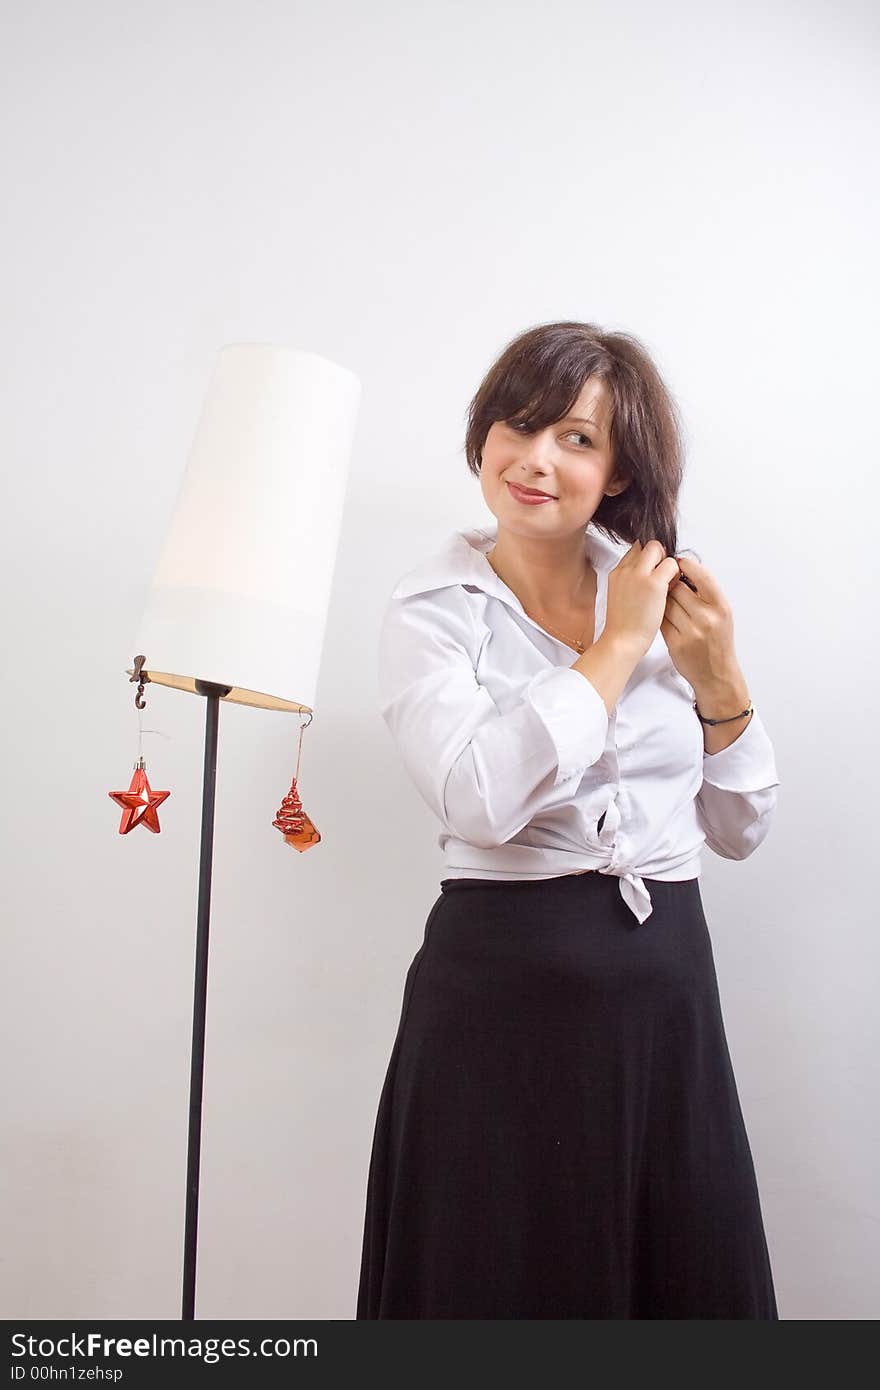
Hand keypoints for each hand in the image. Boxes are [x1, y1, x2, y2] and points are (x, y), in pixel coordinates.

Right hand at [604, 539, 681, 657]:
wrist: (621, 640)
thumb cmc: (623, 625)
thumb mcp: (620, 596)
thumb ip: (630, 581)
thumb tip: (648, 574)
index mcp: (617, 573)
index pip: (635, 550)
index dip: (648, 558)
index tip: (654, 571)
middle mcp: (626, 569)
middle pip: (648, 546)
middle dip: (659, 556)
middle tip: (664, 576)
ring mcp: (639, 574)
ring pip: (659, 549)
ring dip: (667, 564)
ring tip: (668, 584)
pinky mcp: (653, 583)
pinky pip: (671, 564)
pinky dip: (675, 574)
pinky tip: (672, 590)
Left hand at [660, 554, 741, 691]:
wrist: (716, 674)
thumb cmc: (718, 641)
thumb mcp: (721, 614)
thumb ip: (706, 593)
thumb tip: (685, 568)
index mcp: (721, 606)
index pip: (701, 575)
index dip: (686, 565)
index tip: (679, 562)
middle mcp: (707, 618)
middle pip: (678, 588)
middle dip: (671, 584)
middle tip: (669, 584)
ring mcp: (691, 631)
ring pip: (666, 603)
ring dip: (662, 599)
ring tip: (665, 601)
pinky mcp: (675, 643)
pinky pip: (661, 619)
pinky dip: (658, 615)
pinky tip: (661, 616)